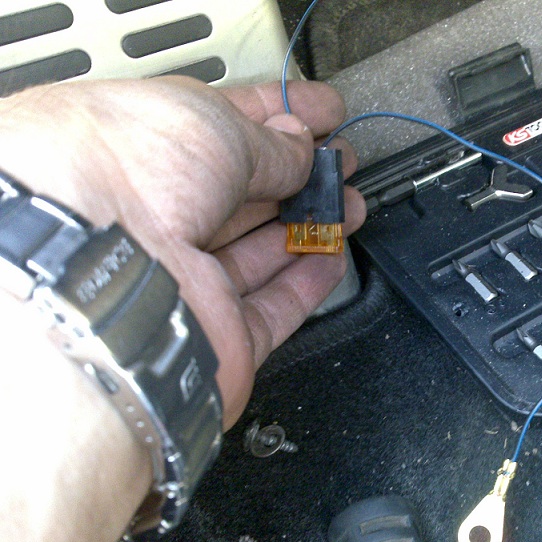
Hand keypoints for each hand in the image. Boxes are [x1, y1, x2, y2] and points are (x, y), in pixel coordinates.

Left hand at [0, 77, 365, 426]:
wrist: (97, 275)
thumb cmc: (122, 176)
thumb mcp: (212, 127)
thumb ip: (270, 143)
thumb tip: (302, 150)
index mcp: (141, 150)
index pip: (223, 127)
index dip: (280, 117)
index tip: (322, 113)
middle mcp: (156, 217)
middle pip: (244, 195)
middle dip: (301, 176)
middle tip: (341, 164)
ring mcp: (185, 279)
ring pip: (261, 253)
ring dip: (311, 226)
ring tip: (350, 205)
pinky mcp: (215, 334)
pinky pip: (272, 309)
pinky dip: (306, 283)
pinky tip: (332, 256)